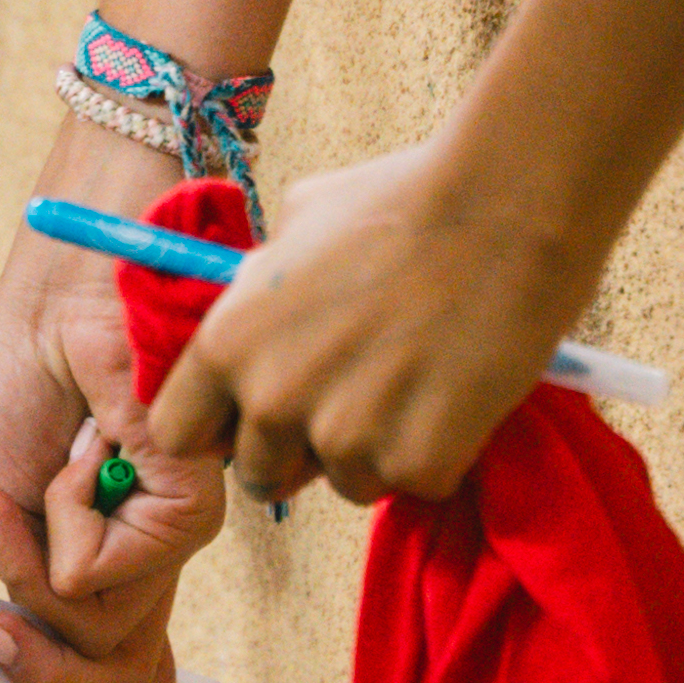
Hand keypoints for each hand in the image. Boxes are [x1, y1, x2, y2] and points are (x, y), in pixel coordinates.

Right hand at [0, 201, 224, 682]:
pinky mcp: (190, 502)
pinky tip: (71, 458)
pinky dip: (56, 524)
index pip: (135, 654)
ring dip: (37, 565)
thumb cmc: (42, 349)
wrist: (70, 272)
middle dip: (41, 665)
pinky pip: (99, 576)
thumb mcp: (9, 481)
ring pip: (102, 630)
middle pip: (121, 665)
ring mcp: (185, 524)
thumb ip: (23, 567)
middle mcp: (165, 544)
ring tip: (30, 487)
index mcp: (128, 539)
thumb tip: (6, 642)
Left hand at [170, 130, 583, 508]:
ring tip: (417, 381)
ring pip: (344, 483)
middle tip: (354, 400)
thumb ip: (263, 285)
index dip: (219, 428)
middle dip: (299, 450)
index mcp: (227, 343)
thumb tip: (255, 299)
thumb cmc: (404, 199)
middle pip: (260, 474)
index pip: (177, 433)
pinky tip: (457, 391)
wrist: (506, 209)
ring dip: (374, 450)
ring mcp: (345, 439)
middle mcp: (272, 400)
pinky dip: (436, 451)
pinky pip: (412, 482)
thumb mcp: (300, 223)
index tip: (253, 416)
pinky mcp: (417, 463)